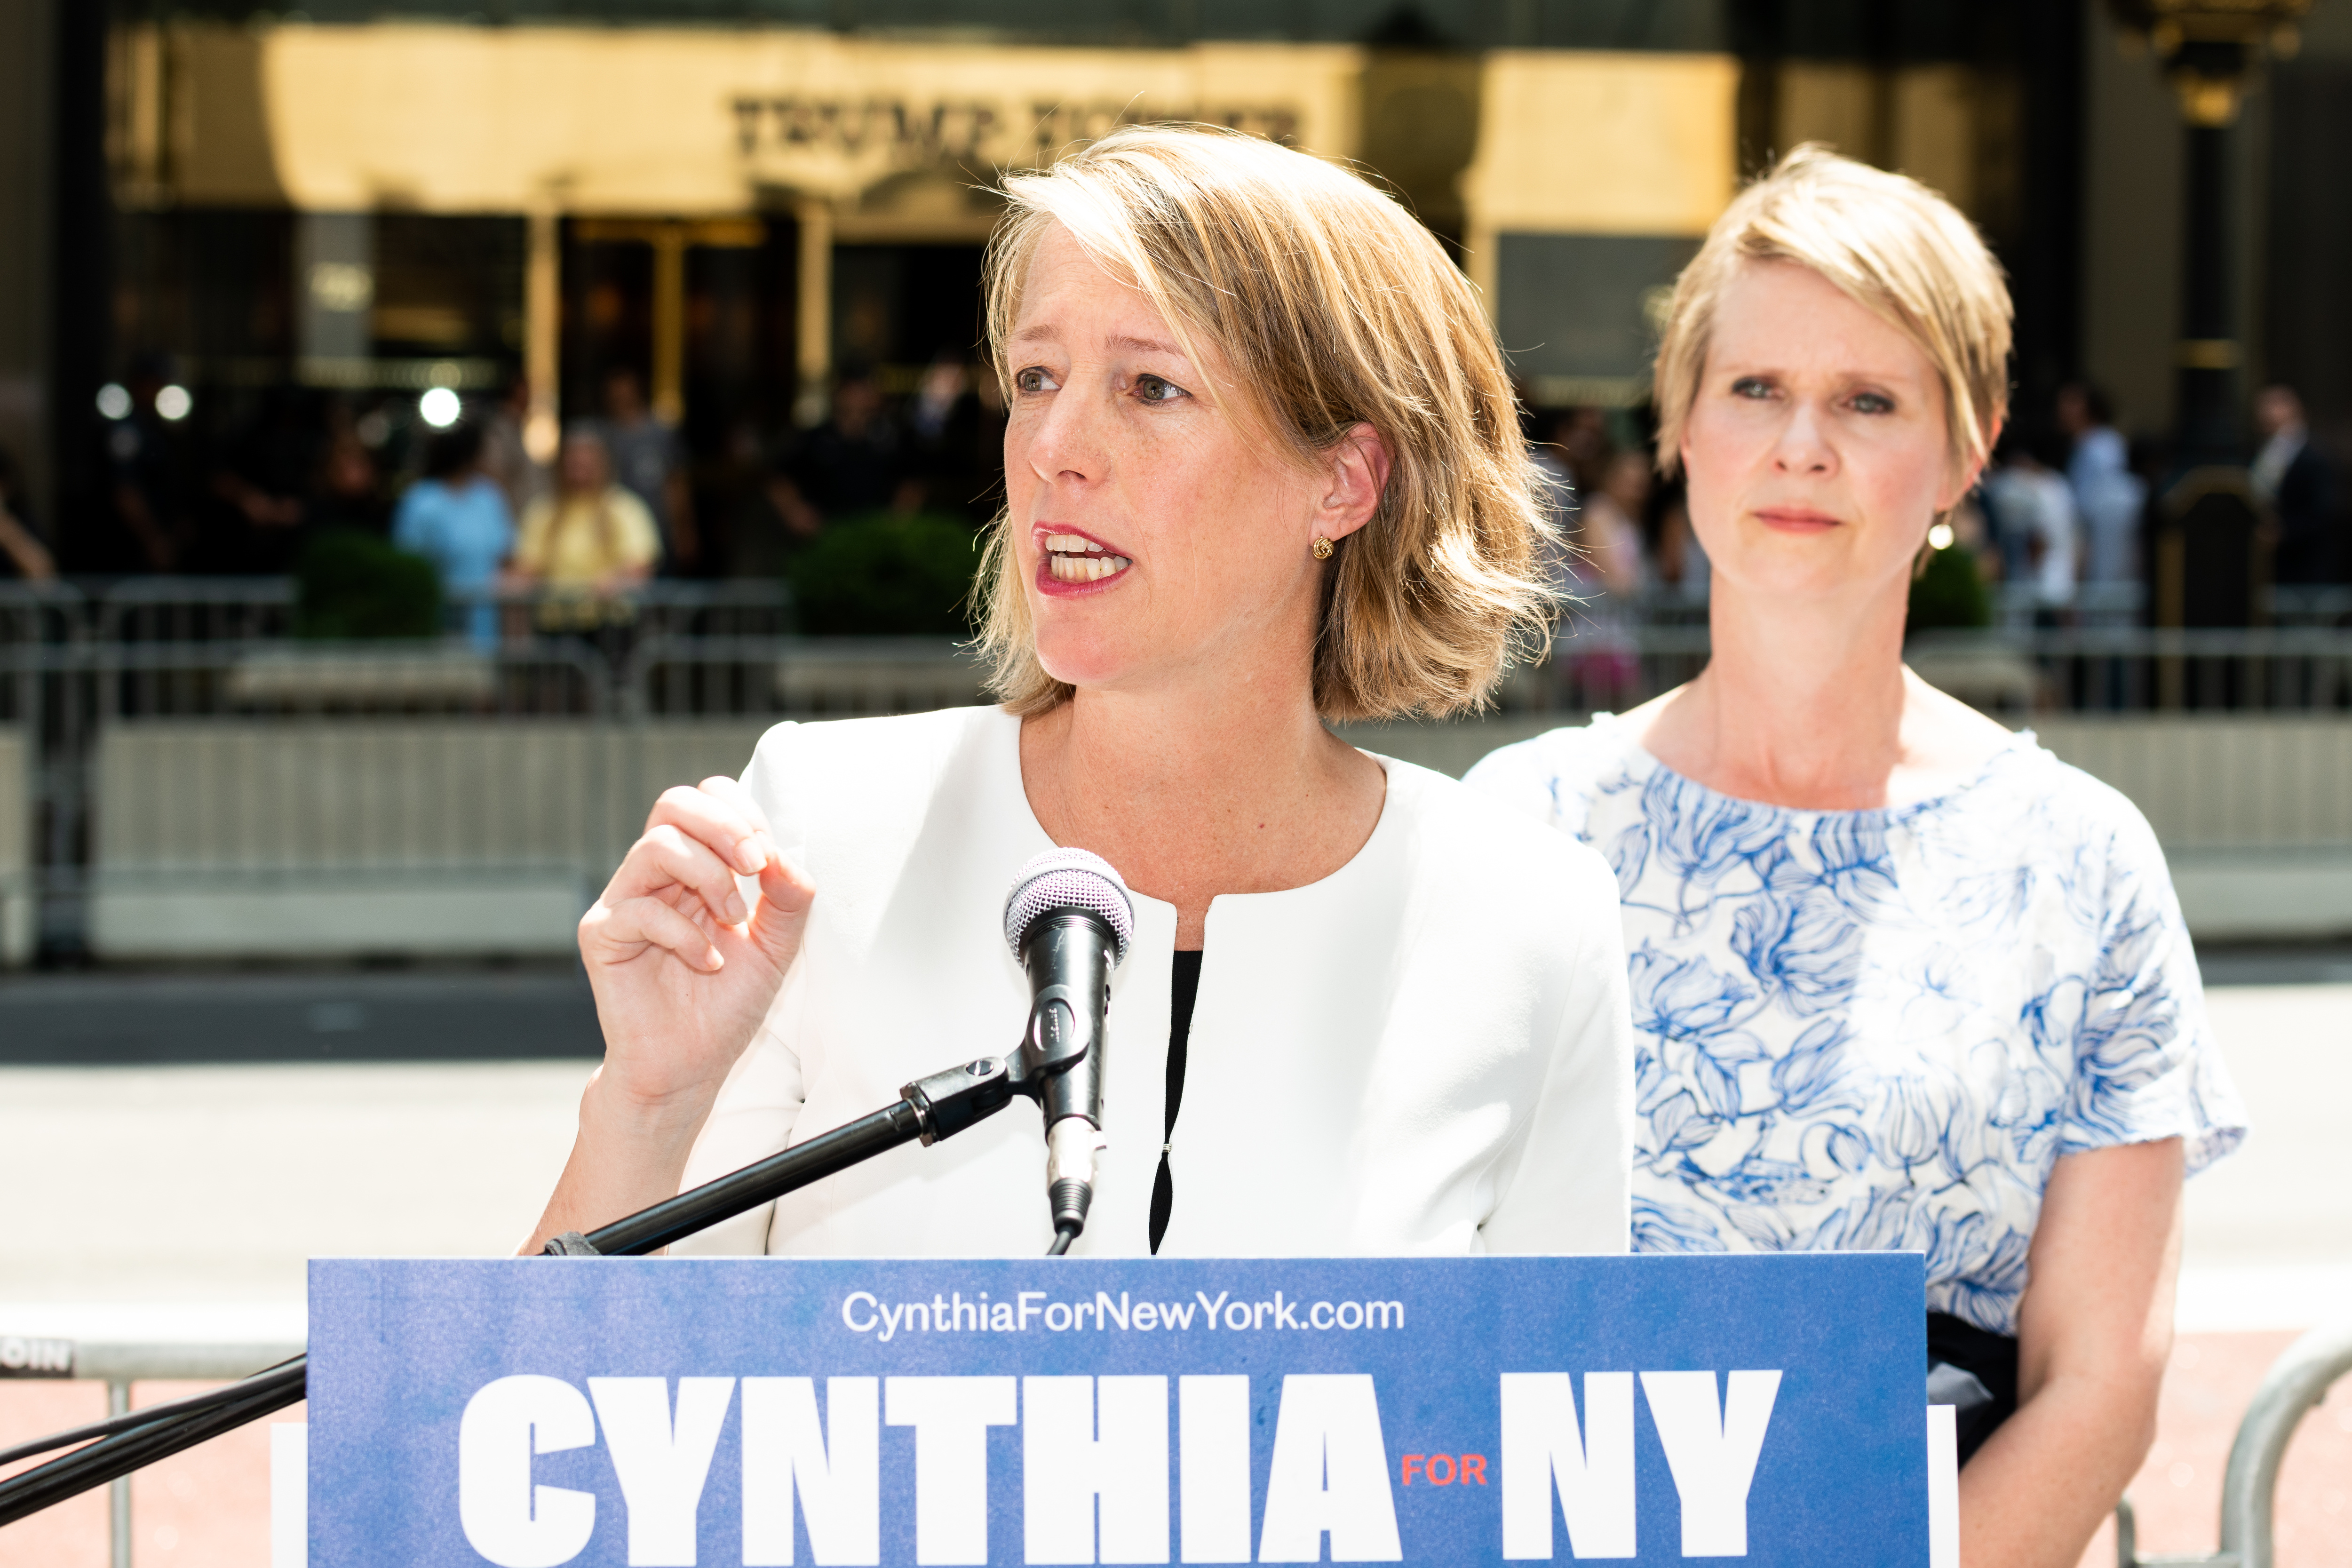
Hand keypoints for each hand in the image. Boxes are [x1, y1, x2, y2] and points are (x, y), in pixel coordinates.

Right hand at [577, 776, 815, 1131]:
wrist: (690, 1067)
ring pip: (657, 846)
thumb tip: (784, 856)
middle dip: (725, 826)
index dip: (742, 814)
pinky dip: (685, 935)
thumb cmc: (726, 1006)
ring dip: (711, 879)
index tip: (769, 859)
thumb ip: (789, 899)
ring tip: (733, 923)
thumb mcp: (776, 947)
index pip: (706, 799)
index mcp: (694, 867)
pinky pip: (640, 910)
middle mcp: (655, 875)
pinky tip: (706, 963)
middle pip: (674, 803)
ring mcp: (624, 901)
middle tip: (756, 865)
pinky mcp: (601, 935)